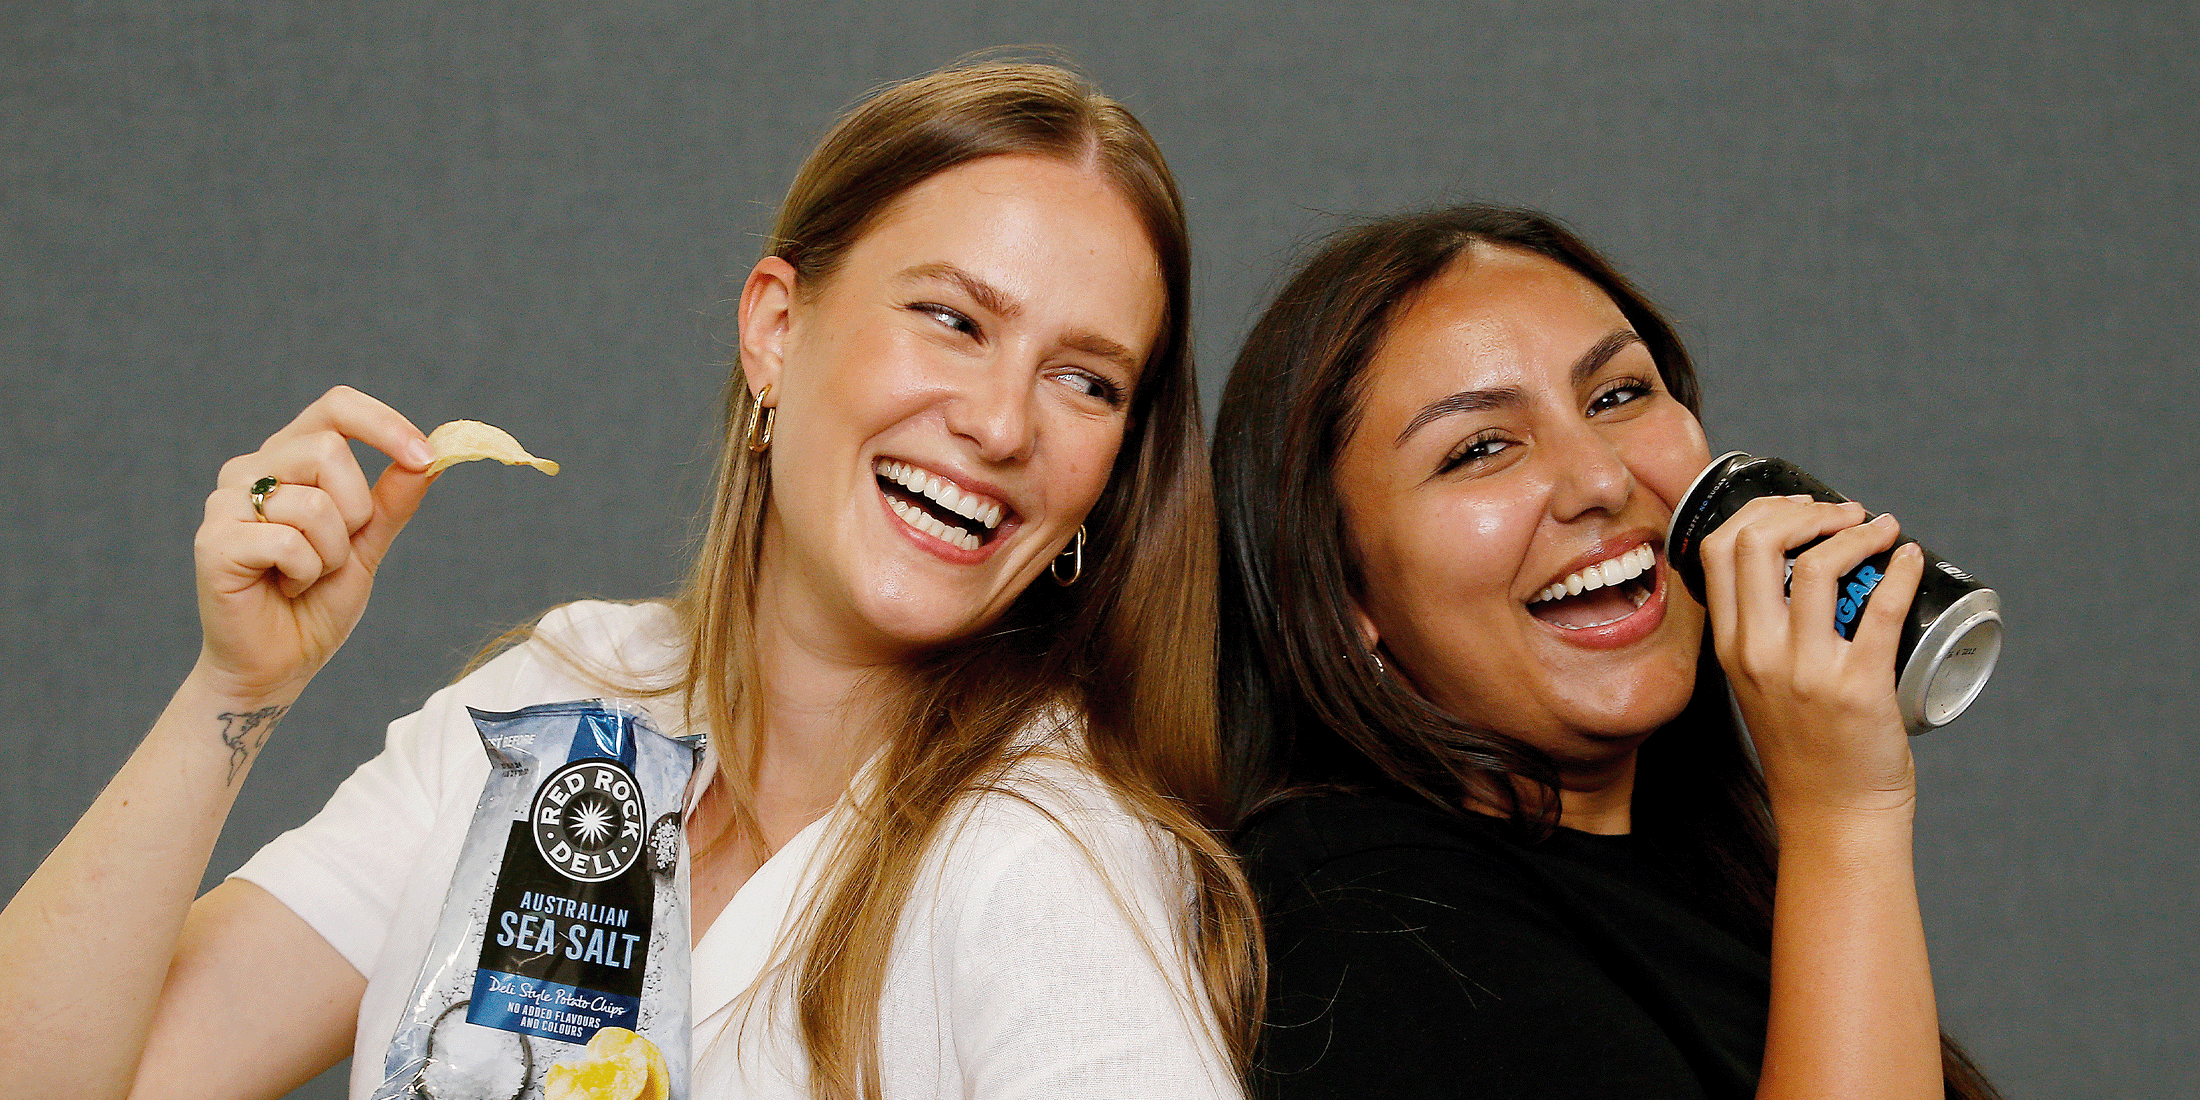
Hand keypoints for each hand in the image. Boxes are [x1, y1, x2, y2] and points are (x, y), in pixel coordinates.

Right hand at [190, 386, 435, 701]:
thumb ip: (392, 500)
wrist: (277, 664)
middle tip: (336, 553)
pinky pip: (287, 541)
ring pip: (312, 502)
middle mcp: (251, 469)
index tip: (425, 457)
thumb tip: (428, 455)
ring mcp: (225, 503)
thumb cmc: (316, 602)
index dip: (383, 425)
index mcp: (288, 458)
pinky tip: (284, 587)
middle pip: (328, 451)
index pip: (335, 406)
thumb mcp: (367, 545)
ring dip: (330, 553)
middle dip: (355, 512)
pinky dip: (304, 573)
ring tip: (305, 576)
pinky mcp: (213, 541)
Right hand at [1697, 495, 1927, 820]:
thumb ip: (1763, 634)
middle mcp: (1758, 653)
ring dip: (1857, 531)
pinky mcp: (1858, 687)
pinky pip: (1882, 608)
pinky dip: (1901, 570)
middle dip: (1804, 510)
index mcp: (1730, 647)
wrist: (1834, 814)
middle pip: (1757, 542)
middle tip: (1844, 513)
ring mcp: (1806, 670)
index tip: (1798, 509)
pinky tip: (1910, 558)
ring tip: (1881, 530)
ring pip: (1819, 564)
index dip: (1759, 512)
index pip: (1717, 549)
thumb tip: (1802, 570)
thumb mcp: (1758, 683)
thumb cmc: (1807, 747)